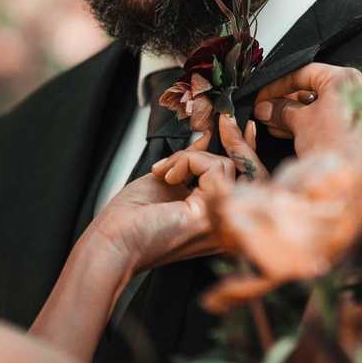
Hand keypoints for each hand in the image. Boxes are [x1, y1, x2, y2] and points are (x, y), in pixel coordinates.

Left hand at [86, 121, 255, 274]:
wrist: (113, 240)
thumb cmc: (131, 221)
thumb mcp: (169, 180)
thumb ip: (194, 163)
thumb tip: (209, 137)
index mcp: (217, 219)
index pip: (246, 183)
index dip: (245, 150)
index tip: (236, 124)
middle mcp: (226, 224)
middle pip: (249, 173)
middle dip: (237, 141)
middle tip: (224, 122)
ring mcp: (222, 222)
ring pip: (226, 165)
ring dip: (189, 158)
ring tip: (166, 174)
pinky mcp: (211, 213)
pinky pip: (213, 167)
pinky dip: (186, 161)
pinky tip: (168, 178)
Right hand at [251, 63, 361, 162]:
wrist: (356, 184)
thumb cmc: (336, 149)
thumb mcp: (301, 123)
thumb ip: (281, 111)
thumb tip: (266, 107)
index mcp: (345, 80)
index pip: (305, 73)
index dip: (278, 84)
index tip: (262, 95)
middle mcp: (356, 92)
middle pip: (312, 89)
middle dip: (285, 102)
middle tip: (264, 110)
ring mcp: (358, 112)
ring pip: (319, 107)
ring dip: (293, 115)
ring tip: (271, 122)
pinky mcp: (356, 131)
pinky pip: (328, 121)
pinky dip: (308, 125)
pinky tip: (286, 132)